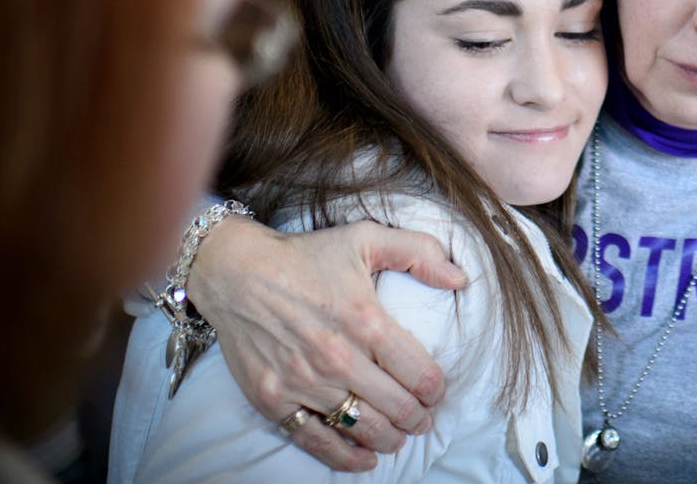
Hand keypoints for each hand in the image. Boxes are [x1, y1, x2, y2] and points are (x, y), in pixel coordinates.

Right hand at [186, 217, 465, 470]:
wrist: (235, 271)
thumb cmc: (304, 255)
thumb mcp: (365, 238)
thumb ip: (418, 253)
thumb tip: (461, 278)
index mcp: (365, 320)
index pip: (420, 373)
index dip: (437, 388)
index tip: (437, 390)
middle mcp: (337, 357)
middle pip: (397, 408)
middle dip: (419, 417)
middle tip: (423, 417)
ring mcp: (304, 382)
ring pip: (363, 429)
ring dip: (390, 438)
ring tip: (400, 434)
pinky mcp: (274, 400)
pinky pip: (316, 440)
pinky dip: (346, 457)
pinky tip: (365, 459)